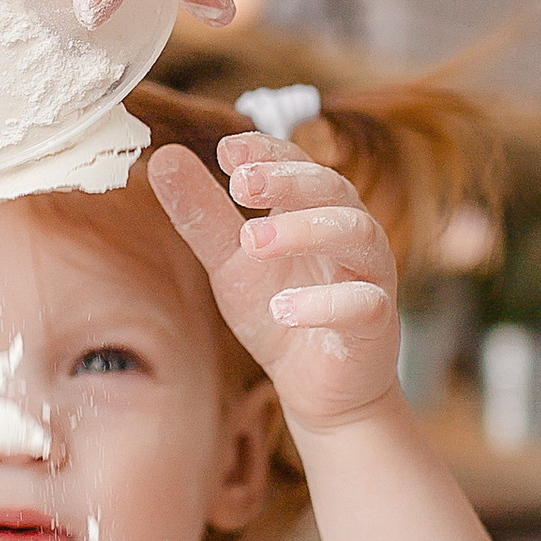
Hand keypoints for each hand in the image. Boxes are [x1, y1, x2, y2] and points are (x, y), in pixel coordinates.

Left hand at [148, 135, 401, 433]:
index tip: (227, 150)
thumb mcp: (232, 261)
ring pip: (357, 235)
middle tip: (240, 185)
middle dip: (287, 181)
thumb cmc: (281, 311)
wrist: (319, 389)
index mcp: (315, 209)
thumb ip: (203, 213)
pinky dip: (324, 303)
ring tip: (253, 243)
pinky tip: (283, 308)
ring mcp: (369, 275)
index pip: (299, 162)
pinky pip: (364, 303)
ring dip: (304, 232)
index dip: (268, 151)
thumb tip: (163, 155)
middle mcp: (350, 232)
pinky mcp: (376, 323)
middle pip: (332, 189)